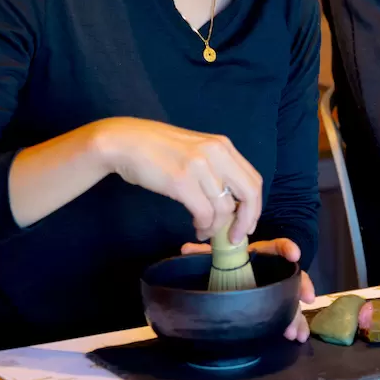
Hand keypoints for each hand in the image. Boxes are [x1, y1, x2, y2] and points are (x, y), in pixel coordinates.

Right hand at [94, 118, 262, 242]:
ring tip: (205, 231)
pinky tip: (197, 227)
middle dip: (246, 220)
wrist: (125, 142)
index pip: (253, 179)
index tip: (247, 224)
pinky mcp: (181, 181)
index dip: (254, 207)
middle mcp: (217, 153)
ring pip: (224, 207)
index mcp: (223, 146)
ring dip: (217, 227)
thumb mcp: (196, 150)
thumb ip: (216, 168)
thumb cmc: (158, 148)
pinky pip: (204, 212)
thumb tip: (230, 201)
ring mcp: (199, 166)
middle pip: (249, 193)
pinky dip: (204, 225)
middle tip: (235, 237)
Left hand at [181, 238, 315, 341]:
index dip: (288, 249)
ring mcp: (277, 289)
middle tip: (305, 298)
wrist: (231, 278)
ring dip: (296, 314)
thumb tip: (185, 249)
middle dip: (301, 287)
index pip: (278, 247)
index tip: (294, 255)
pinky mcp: (277, 305)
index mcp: (262, 255)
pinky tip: (298, 336)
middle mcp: (274, 271)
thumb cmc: (228, 263)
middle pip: (292, 276)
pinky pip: (288, 313)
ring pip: (292, 298)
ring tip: (296, 331)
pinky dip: (295, 325)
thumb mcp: (217, 257)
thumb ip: (204, 253)